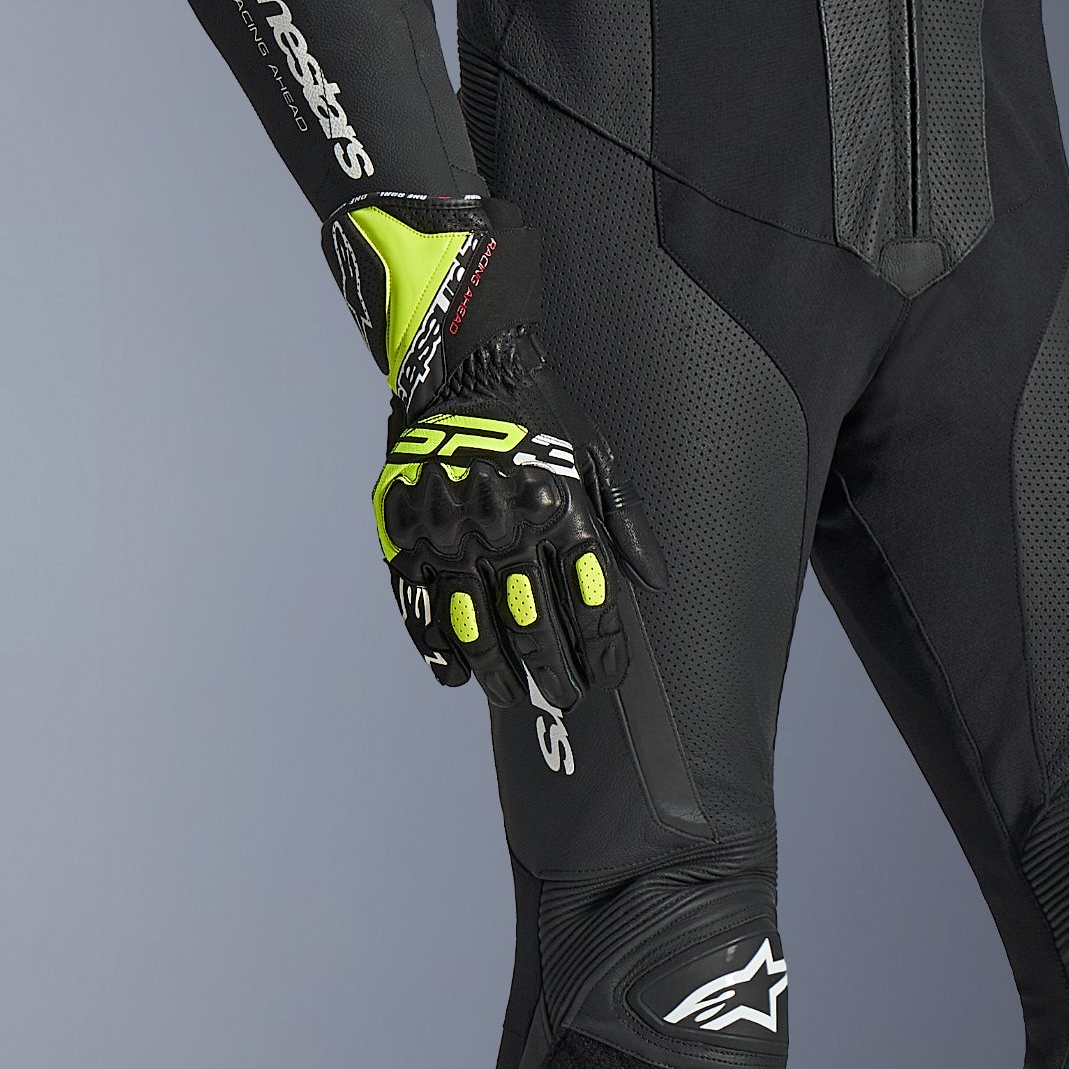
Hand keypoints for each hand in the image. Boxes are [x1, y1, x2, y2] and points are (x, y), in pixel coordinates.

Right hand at [372, 360, 661, 707]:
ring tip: (513, 696)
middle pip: (535, 624)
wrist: (467, 370)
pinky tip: (455, 676)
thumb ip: (629, 522)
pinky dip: (438, 649)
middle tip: (567, 698)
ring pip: (477, 626)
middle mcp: (508, 528)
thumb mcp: (599, 457)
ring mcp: (454, 535)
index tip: (610, 674)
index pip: (591, 600)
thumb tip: (656, 582)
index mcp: (562, 510)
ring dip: (498, 672)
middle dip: (555, 672)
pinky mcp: (411, 536)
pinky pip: (422, 608)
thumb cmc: (543, 417)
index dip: (604, 647)